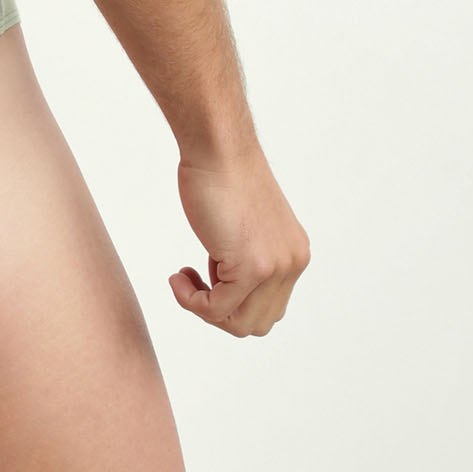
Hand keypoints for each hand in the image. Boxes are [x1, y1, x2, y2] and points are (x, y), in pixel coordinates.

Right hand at [168, 140, 308, 336]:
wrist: (219, 147)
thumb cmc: (221, 173)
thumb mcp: (245, 224)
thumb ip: (248, 254)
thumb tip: (230, 283)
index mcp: (293, 254)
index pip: (268, 307)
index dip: (233, 302)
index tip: (206, 276)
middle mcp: (291, 264)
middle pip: (258, 322)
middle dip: (220, 312)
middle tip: (195, 283)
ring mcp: (274, 268)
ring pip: (240, 323)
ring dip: (205, 310)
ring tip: (185, 281)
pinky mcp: (251, 268)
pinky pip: (217, 309)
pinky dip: (191, 301)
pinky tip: (179, 278)